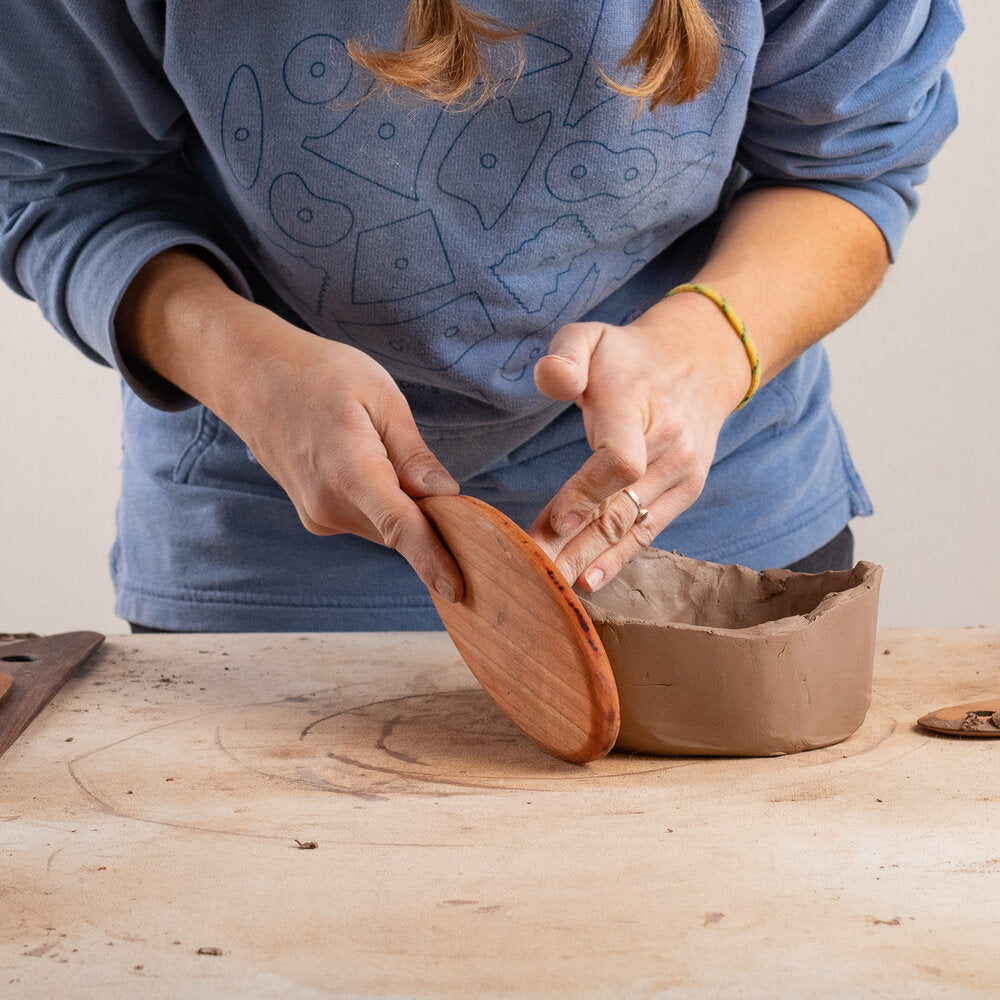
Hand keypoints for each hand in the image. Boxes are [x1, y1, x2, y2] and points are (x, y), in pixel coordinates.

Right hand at [231, 307, 464, 600]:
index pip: (400, 527)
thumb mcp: (379, 396)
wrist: (251, 375)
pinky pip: (367, 520)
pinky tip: (372, 462)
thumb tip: (446, 496)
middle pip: (401, 530)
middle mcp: (329, 505)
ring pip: (385, 527)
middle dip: (432, 517)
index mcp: (348, 470)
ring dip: (405, 507)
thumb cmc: (317, 374)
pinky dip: (384, 505)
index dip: (432, 559)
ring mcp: (319, 515)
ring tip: (388, 449)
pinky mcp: (316, 517)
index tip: (457, 589)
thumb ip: (412, 453)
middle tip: (442, 474)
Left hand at [528, 290, 750, 591]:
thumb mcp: (591, 336)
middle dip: (575, 544)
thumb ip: (566, 354)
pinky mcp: (684, 492)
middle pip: (620, 506)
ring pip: (632, 526)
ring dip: (591, 559)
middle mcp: (668, 445)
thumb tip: (551, 378)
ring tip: (552, 588)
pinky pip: (648, 531)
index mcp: (638, 407)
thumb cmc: (627, 355)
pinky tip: (588, 581)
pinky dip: (618, 559)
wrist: (700, 362)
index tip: (555, 522)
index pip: (620, 460)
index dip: (587, 493)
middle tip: (533, 573)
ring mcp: (682, 473)